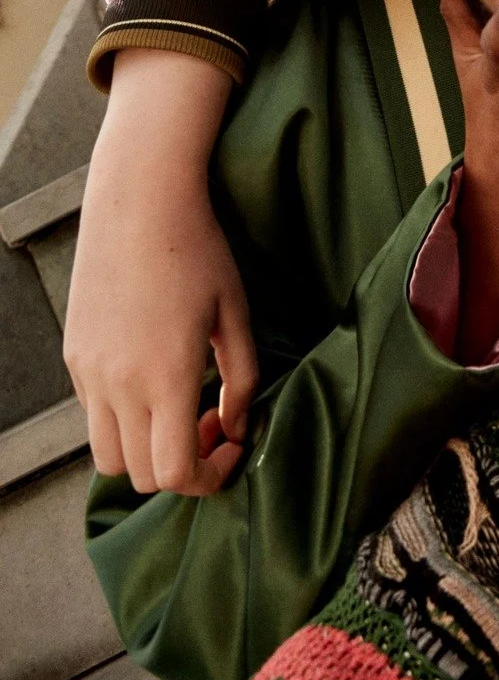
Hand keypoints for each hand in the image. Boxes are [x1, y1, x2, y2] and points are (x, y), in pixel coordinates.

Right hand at [66, 50, 253, 496]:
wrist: (140, 201)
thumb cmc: (199, 250)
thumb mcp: (235, 313)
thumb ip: (242, 379)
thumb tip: (235, 426)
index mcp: (166, 376)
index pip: (174, 473)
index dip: (209, 478)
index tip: (233, 446)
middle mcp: (118, 384)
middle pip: (140, 475)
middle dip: (183, 467)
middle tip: (215, 422)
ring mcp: (89, 373)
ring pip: (108, 454)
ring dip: (147, 449)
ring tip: (182, 404)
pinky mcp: (74, 356)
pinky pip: (94, 414)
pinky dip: (125, 417)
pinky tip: (154, 375)